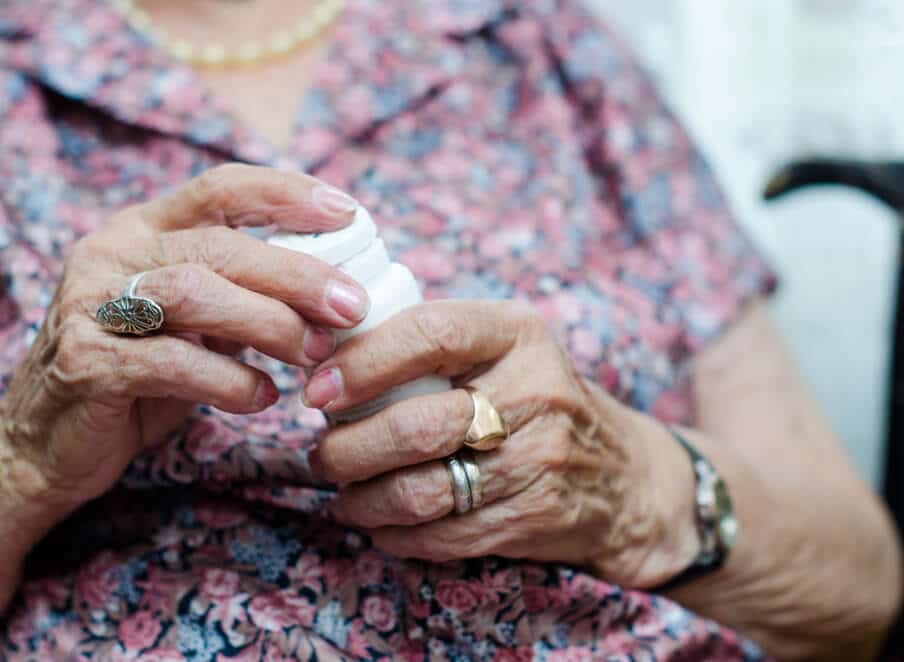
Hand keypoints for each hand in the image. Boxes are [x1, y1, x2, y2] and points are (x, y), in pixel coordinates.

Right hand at [0, 164, 369, 508]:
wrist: (46, 446)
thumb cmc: (137, 378)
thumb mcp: (193, 326)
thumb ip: (242, 297)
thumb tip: (334, 290)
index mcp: (141, 230)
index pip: (219, 189)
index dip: (286, 193)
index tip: (349, 211)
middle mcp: (111, 254)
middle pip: (218, 245)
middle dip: (296, 275)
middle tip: (351, 307)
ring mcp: (90, 305)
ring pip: (194, 293)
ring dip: (269, 323)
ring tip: (316, 354)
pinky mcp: (85, 362)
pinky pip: (170, 362)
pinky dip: (228, 381)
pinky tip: (262, 397)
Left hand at [306, 300, 698, 587]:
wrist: (624, 474)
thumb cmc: (538, 397)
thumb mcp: (505, 346)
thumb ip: (433, 342)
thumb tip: (327, 351)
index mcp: (518, 334)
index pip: (431, 334)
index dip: (362, 363)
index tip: (318, 389)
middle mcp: (535, 392)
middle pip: (418, 426)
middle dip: (348, 448)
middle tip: (321, 453)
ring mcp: (540, 460)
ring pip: (423, 491)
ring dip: (362, 498)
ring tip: (341, 490)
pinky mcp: (536, 517)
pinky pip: (443, 536)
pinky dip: (394, 534)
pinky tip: (378, 521)